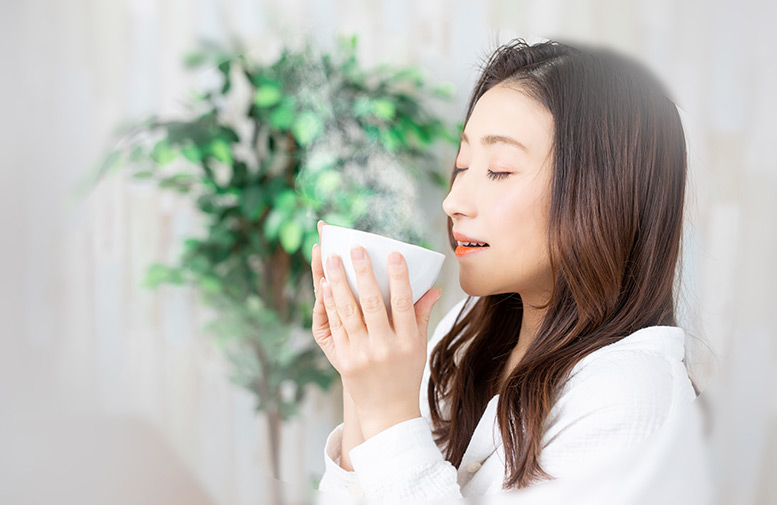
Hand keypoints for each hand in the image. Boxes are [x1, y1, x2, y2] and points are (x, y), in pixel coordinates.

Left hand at [312, 229, 441, 438]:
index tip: (394, 254)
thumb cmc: (406, 374)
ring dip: (339, 283)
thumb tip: (434, 288)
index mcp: (407, 342)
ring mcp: (361, 354)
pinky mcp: (343, 359)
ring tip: (332, 259)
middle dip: (363, 274)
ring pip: (349, 313)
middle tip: (356, 249)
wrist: (387, 412)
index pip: (404, 305)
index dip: (400, 278)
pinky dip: (330, 304)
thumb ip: (421, 315)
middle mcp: (384, 348)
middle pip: (373, 305)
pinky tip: (326, 285)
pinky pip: (336, 326)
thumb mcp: (419, 346)